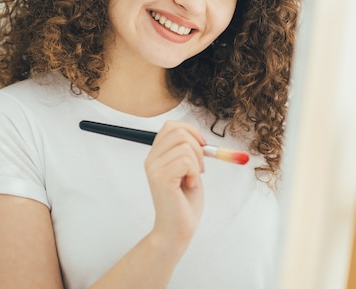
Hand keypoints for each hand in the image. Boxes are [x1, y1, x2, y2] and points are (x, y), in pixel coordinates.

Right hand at [143, 121, 205, 253]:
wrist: (177, 230)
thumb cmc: (184, 202)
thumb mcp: (189, 170)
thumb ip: (190, 152)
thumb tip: (203, 137)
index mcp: (156, 155)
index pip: (171, 126)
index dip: (191, 132)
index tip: (202, 147)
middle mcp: (151, 159)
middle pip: (179, 131)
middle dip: (198, 147)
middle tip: (199, 168)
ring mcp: (154, 168)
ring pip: (185, 146)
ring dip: (197, 163)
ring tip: (192, 179)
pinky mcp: (161, 178)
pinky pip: (186, 161)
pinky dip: (195, 172)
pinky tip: (189, 185)